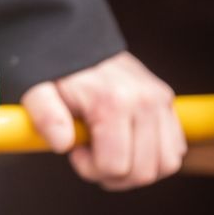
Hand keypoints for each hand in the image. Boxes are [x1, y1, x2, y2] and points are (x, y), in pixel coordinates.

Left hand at [20, 51, 184, 189]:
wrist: (77, 39)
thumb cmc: (57, 71)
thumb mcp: (39, 90)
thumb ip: (46, 116)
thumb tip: (62, 143)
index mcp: (113, 101)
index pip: (115, 166)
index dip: (90, 169)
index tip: (75, 150)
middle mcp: (145, 101)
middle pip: (142, 172)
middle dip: (112, 175)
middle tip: (91, 152)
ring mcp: (160, 100)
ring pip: (164, 165)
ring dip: (137, 169)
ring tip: (111, 150)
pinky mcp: (167, 101)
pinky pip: (175, 149)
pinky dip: (155, 158)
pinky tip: (129, 145)